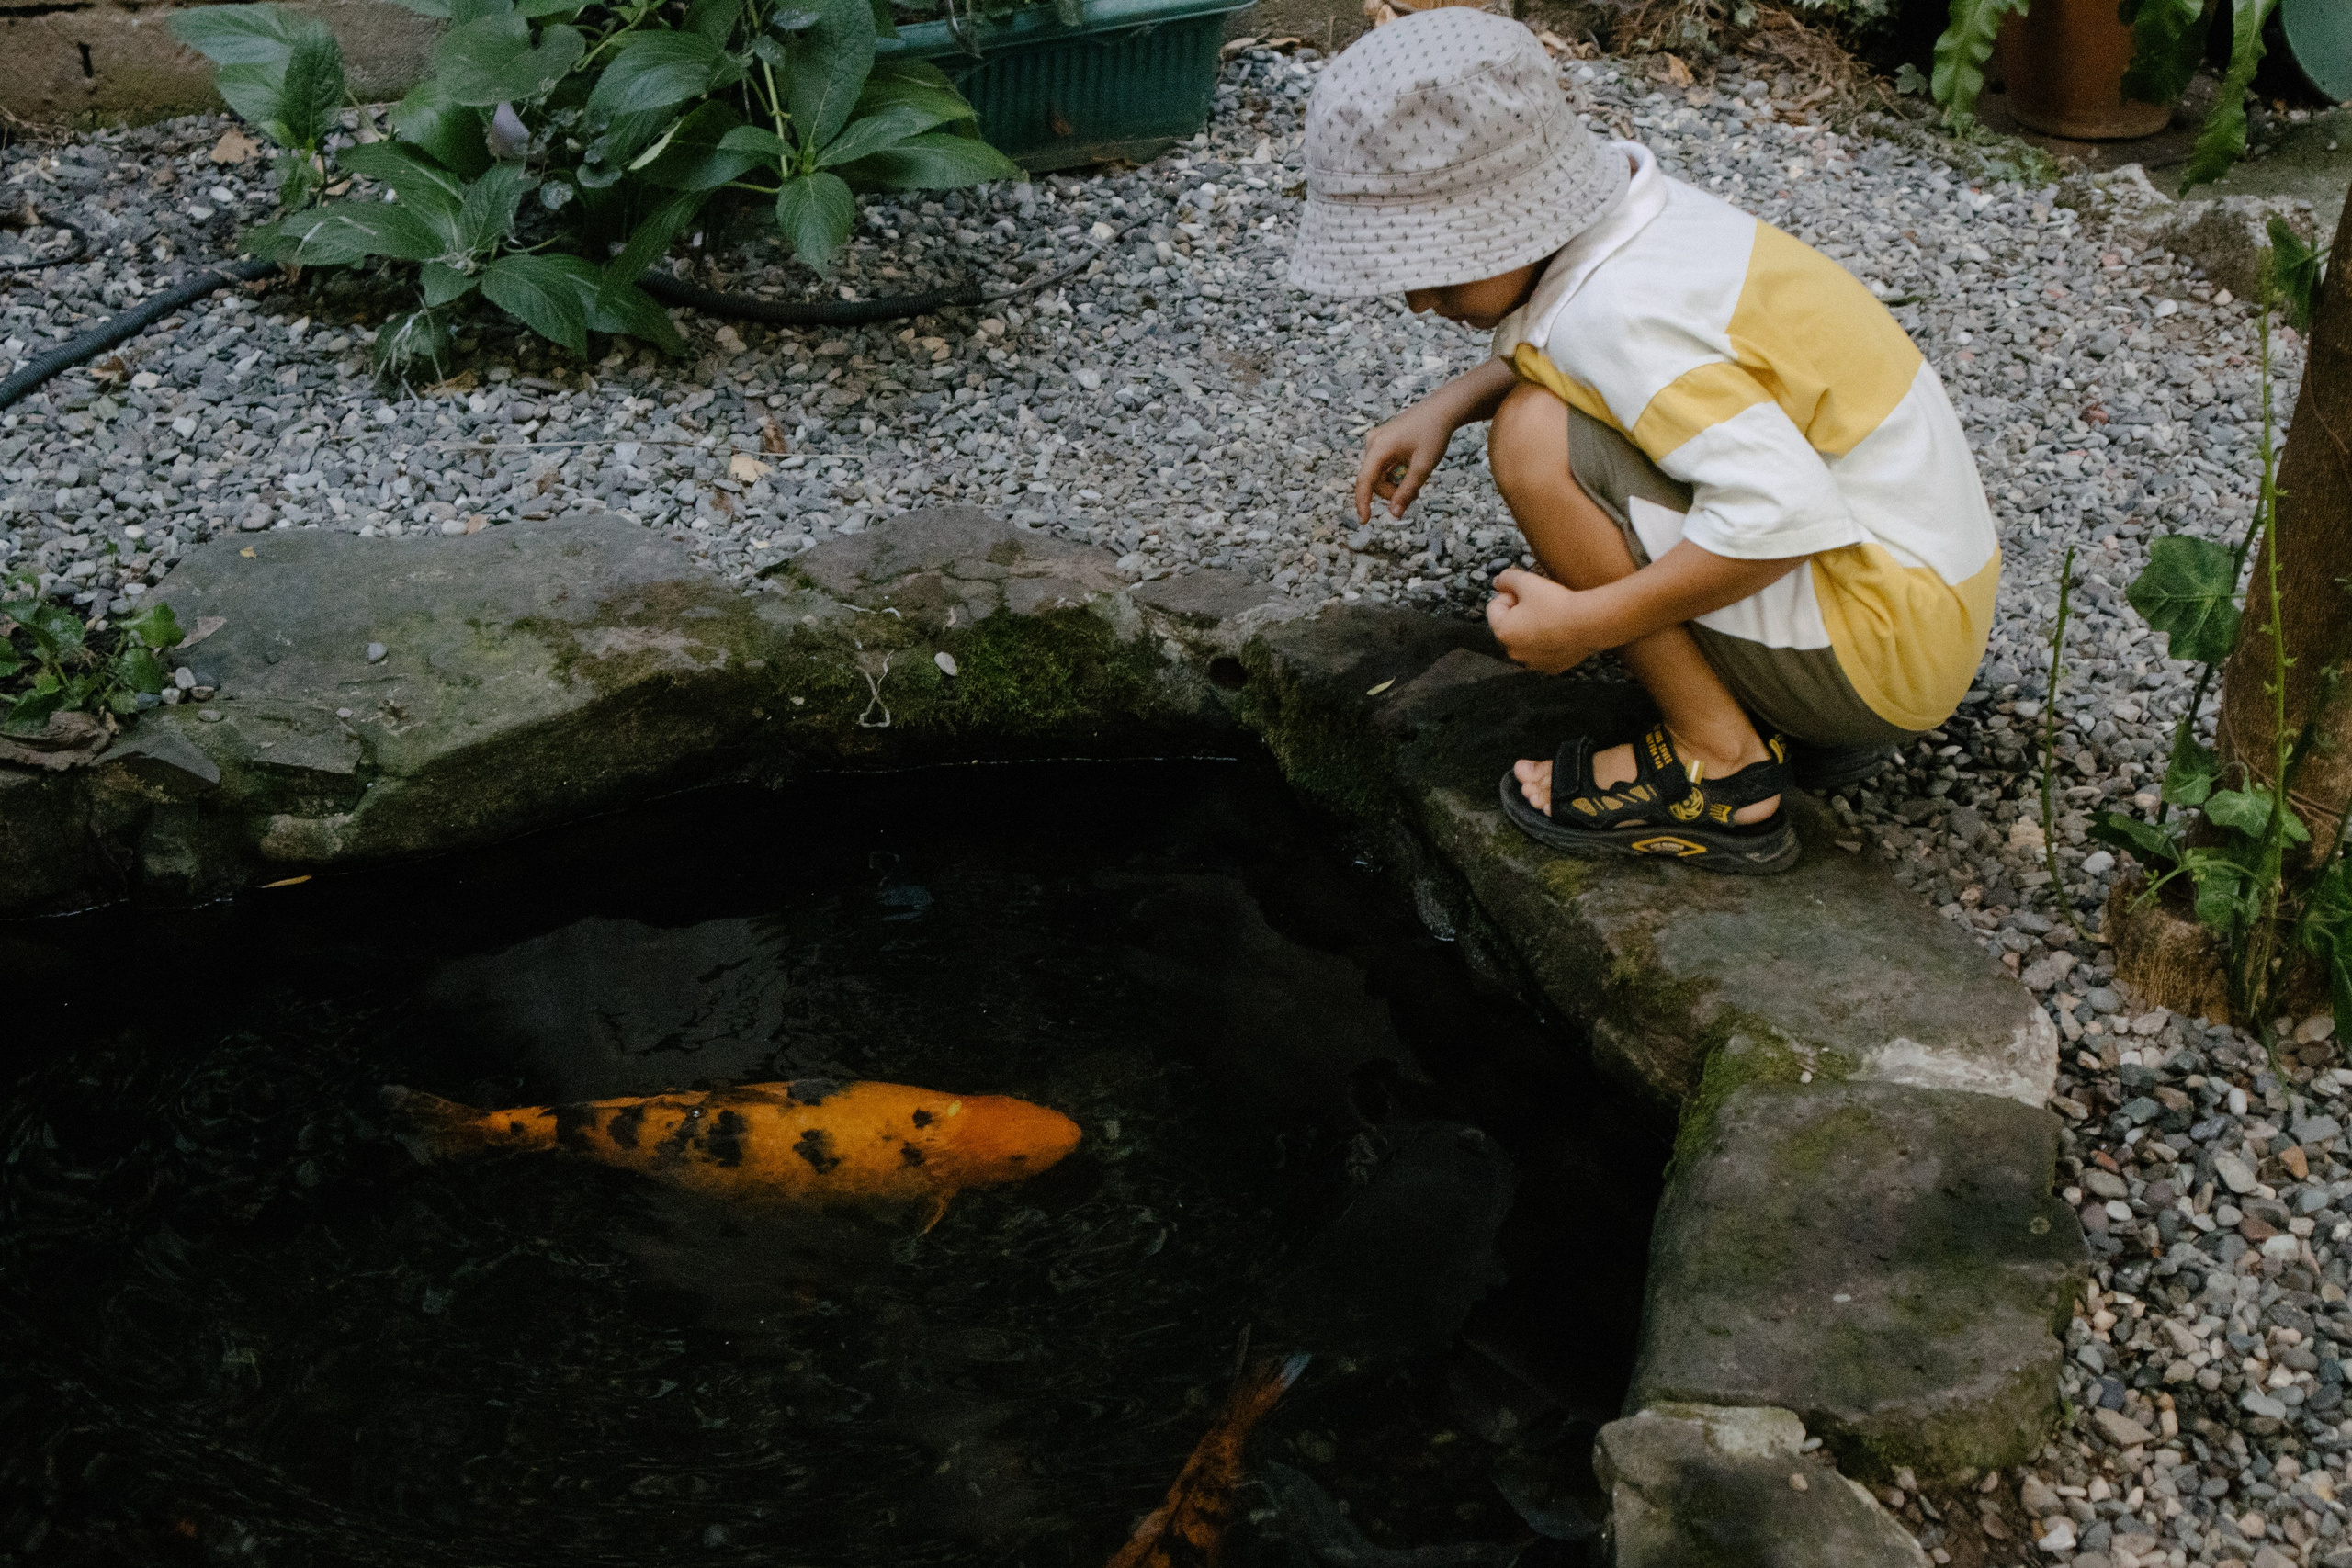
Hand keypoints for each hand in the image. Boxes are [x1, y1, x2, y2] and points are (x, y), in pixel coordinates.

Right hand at [1353, 401, 1456, 523]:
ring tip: (1416, 486)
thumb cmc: (1434, 435)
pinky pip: (1383, 465)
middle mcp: (1373, 443)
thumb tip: (1394, 514)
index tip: (1365, 521)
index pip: (1365, 481)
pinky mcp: (1382, 441)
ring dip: (1394, 484)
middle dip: (1391, 492)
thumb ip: (1407, 492)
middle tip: (1415, 495)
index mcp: (1379, 447)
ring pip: (1378, 474)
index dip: (1363, 503)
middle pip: (1374, 479)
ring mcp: (1376, 440)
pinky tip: (1410, 472)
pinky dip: (1395, 474)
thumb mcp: (1423, 467)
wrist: (1442, 410)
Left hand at [1486, 567, 1597, 675]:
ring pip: (1526, 639)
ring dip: (1533, 627)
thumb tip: (1498, 581)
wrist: (1590, 623)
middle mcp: (1514, 652)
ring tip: (1552, 616)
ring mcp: (1533, 662)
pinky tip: (1561, 630)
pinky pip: (1544, 651)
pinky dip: (1548, 641)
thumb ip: (1507, 578)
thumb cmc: (1557, 603)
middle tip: (1541, 602)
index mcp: (1503, 632)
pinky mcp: (1552, 667)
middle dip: (1519, 612)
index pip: (1494, 606)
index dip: (1510, 594)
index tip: (1528, 592)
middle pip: (1509, 624)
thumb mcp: (1528, 581)